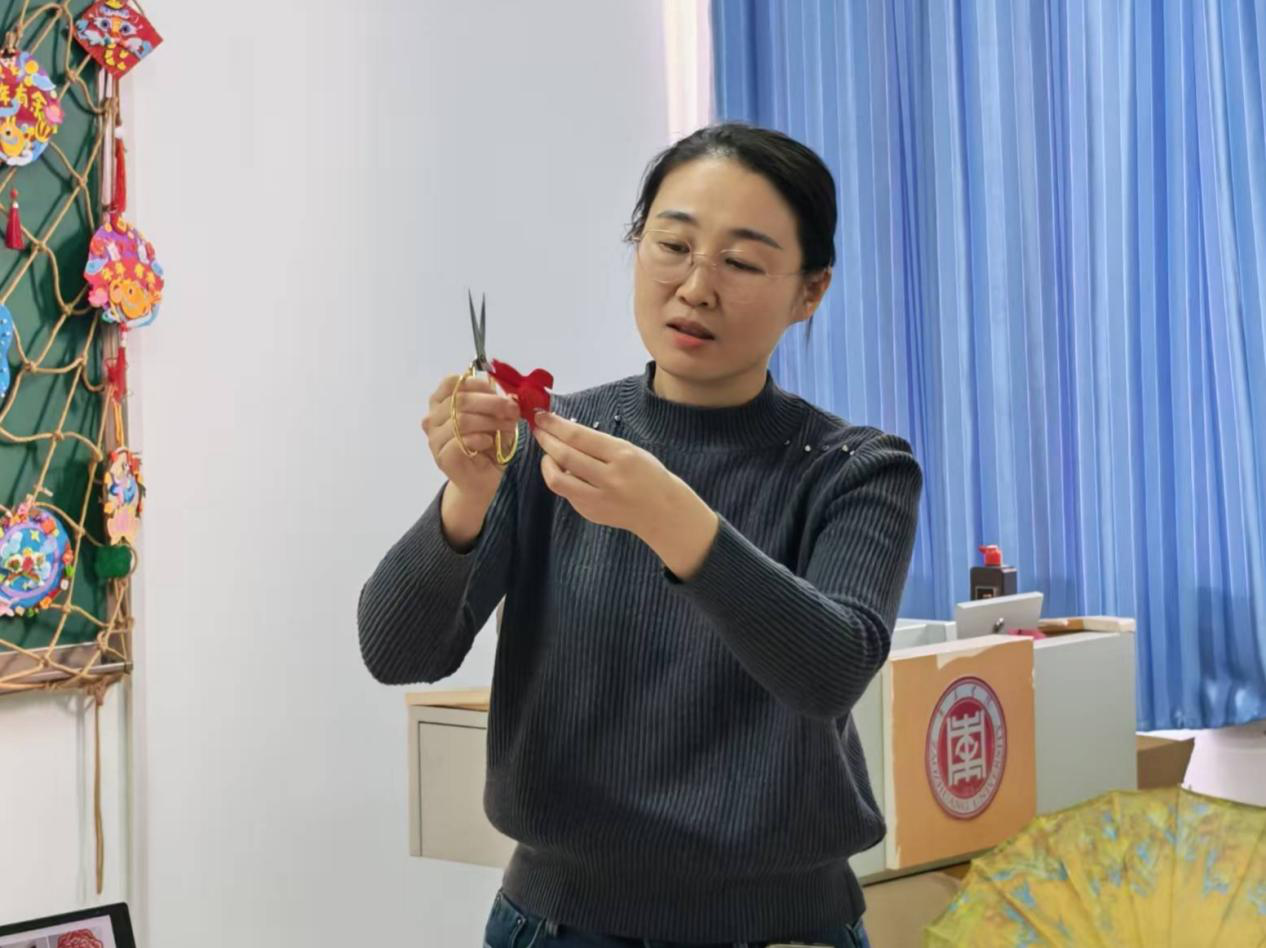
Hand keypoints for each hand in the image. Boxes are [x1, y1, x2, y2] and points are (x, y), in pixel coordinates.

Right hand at [423, 373, 519, 502]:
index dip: (475, 383)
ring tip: (507, 428)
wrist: (483, 480)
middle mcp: (433, 419)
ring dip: (490, 421)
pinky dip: (479, 438)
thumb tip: (508, 396)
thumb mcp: (495, 419)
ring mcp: (435, 439)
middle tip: (512, 410)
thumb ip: (496, 404)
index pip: (450, 383)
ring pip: (461, 420)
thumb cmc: (488, 447)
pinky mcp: (442, 457)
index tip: (496, 391)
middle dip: (491, 403)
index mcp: (442, 404)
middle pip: (458, 400)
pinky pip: (460, 441)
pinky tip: (489, 442)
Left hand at [532, 412, 718, 577]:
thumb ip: (599, 445)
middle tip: (538, 429)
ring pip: (558, 480)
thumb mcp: (631, 451)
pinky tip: (565, 471)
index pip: (580, 437)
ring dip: (547, 462)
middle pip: (565, 456)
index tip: (542, 416)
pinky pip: (567, 493)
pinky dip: (562, 478)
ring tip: (548, 453)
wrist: (662, 512)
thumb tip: (565, 433)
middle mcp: (609, 478)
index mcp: (622, 456)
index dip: (556, 425)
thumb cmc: (649, 475)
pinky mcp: (590, 513)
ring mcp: (598, 499)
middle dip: (546, 440)